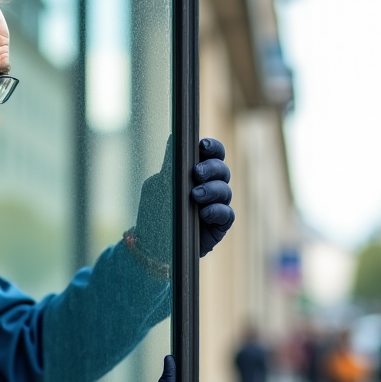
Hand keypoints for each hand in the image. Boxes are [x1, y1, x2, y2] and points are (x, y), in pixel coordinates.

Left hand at [133, 138, 234, 261]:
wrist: (153, 244)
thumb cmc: (156, 212)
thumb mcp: (159, 185)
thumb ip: (170, 164)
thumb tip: (174, 137)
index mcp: (198, 172)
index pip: (213, 154)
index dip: (212, 148)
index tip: (202, 146)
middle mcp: (211, 186)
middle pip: (223, 170)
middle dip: (212, 168)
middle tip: (197, 172)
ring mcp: (217, 205)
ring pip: (225, 191)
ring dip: (212, 190)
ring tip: (196, 195)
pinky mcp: (220, 225)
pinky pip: (227, 214)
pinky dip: (217, 211)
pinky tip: (205, 213)